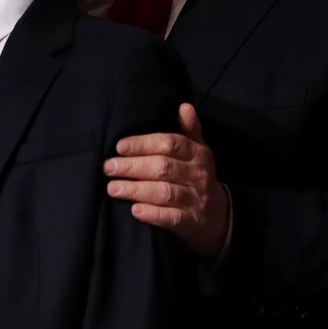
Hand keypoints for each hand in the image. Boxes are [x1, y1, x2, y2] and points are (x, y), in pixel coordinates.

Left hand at [104, 103, 229, 257]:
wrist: (219, 219)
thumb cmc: (198, 178)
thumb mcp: (199, 152)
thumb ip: (189, 130)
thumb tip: (184, 106)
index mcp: (198, 154)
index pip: (170, 144)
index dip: (144, 144)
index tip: (120, 146)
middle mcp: (197, 175)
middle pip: (163, 167)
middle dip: (133, 166)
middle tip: (108, 167)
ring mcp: (195, 200)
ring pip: (164, 192)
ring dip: (136, 189)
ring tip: (113, 188)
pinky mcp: (191, 223)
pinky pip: (172, 218)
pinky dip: (153, 214)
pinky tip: (135, 210)